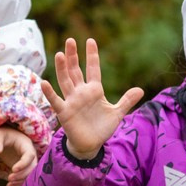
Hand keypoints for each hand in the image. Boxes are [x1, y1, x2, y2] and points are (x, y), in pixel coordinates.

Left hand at [0, 126, 37, 185]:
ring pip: (30, 175)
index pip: (30, 155)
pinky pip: (25, 178)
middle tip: (9, 179)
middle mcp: (30, 155)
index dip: (24, 163)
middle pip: (32, 167)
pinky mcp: (23, 169)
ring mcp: (28, 163)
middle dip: (22, 175)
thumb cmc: (0, 135)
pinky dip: (19, 184)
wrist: (3, 138)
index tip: (13, 170)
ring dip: (21, 182)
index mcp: (26, 144)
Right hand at [39, 38, 143, 161]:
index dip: (92, 56)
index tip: (90, 41)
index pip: (93, 69)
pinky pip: (56, 101)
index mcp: (94, 90)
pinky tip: (44, 82)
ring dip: (62, 68)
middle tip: (70, 40)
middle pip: (76, 71)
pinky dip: (50, 93)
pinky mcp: (64, 112)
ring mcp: (72, 101)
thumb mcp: (117, 113)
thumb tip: (141, 89)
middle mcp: (81, 92)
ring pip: (65, 81)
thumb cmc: (102, 127)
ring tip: (60, 54)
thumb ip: (127, 101)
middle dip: (73, 56)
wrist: (90, 145)